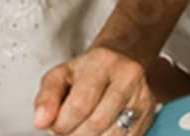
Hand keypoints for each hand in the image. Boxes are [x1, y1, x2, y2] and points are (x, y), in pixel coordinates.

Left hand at [34, 46, 154, 134]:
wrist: (119, 60)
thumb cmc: (87, 72)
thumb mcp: (61, 75)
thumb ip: (46, 97)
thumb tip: (40, 121)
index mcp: (102, 62)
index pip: (80, 105)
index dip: (62, 124)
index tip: (56, 125)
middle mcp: (127, 76)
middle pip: (97, 123)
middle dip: (75, 135)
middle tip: (68, 130)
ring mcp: (142, 95)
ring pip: (113, 135)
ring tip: (82, 130)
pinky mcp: (149, 113)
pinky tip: (98, 133)